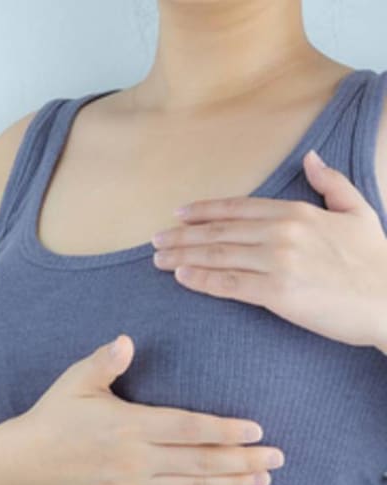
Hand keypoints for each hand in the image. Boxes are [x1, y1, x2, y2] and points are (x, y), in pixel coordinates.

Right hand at [14, 334, 283, 484]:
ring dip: (231, 484)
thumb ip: (105, 361)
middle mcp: (134, 459)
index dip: (224, 429)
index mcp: (127, 425)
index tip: (256, 429)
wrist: (29, 460)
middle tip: (278, 457)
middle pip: (199, 460)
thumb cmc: (56, 414)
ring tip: (263, 479)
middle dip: (242, 459)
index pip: (187, 427)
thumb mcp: (76, 380)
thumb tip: (127, 340)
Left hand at [150, 149, 386, 350]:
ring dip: (182, 256)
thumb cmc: (375, 260)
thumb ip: (331, 182)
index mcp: (296, 212)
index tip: (178, 214)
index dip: (203, 210)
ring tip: (158, 259)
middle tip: (155, 241)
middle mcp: (282, 233)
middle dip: (181, 236)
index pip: (237, 208)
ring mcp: (278, 262)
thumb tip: (311, 157)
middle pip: (218, 231)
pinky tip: (181, 277)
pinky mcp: (277, 292)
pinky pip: (229, 284)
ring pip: (217, 255)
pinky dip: (201, 279)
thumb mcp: (357, 211)